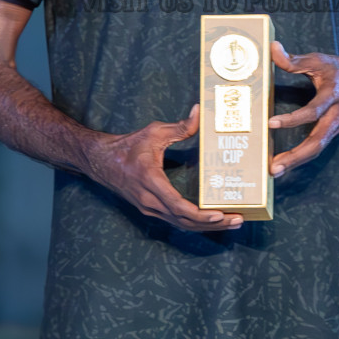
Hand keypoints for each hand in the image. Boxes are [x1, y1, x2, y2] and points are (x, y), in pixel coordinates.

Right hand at [86, 105, 244, 232]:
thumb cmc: (127, 146)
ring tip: (231, 223)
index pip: (177, 205)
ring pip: (181, 224)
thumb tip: (200, 112)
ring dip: (206, 227)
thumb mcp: (153, 132)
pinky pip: (175, 221)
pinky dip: (194, 224)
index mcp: (150, 181)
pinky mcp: (150, 210)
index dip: (199, 214)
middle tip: (237, 220)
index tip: (219, 214)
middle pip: (184, 220)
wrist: (100, 162)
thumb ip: (179, 126)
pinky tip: (211, 221)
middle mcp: (149, 200)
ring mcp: (149, 208)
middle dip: (212, 224)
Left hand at [267, 41, 338, 177]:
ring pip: (317, 149)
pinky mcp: (332, 132)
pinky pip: (317, 148)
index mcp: (333, 95)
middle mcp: (336, 115)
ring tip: (275, 170)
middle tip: (275, 166)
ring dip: (296, 161)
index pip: (313, 111)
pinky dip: (301, 157)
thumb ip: (294, 59)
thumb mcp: (320, 60)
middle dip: (296, 156)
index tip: (271, 123)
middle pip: (317, 141)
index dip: (293, 119)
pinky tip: (285, 162)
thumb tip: (272, 49)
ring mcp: (335, 127)